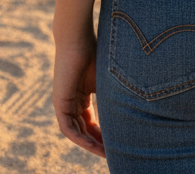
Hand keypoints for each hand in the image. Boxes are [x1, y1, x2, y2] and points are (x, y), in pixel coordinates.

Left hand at [53, 36, 105, 157]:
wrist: (77, 39)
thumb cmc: (95, 53)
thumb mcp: (106, 80)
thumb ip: (112, 96)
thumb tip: (134, 108)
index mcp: (82, 96)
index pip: (92, 122)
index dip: (103, 134)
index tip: (116, 144)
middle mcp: (72, 102)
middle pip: (85, 130)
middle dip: (98, 143)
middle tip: (112, 154)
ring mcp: (64, 104)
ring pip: (77, 132)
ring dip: (90, 144)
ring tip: (105, 153)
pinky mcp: (59, 103)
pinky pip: (68, 128)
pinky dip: (79, 138)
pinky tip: (91, 145)